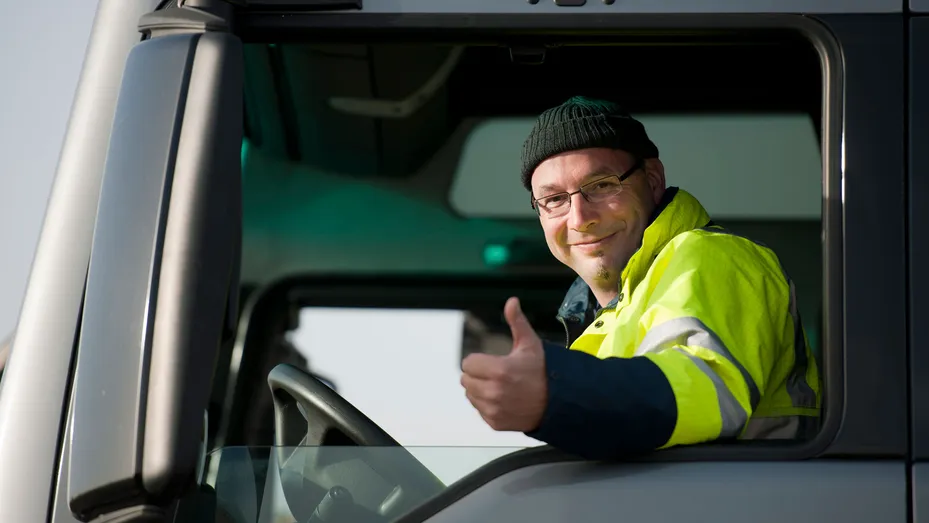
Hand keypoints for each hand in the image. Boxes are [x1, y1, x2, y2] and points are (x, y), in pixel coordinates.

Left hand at [460, 297, 547, 431]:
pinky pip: (479, 410)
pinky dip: (487, 405)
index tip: (493, 362)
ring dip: (480, 390)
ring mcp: (494, 410)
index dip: (479, 361)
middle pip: (466, 380)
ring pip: (470, 395)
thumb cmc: (543, 371)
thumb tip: (511, 301)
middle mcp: (493, 392)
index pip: (467, 364)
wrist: (558, 402)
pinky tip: (504, 400)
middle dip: (478, 375)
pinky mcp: (495, 423)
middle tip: (497, 374)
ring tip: (501, 387)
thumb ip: (516, 322)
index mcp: (499, 370)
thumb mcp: (530, 344)